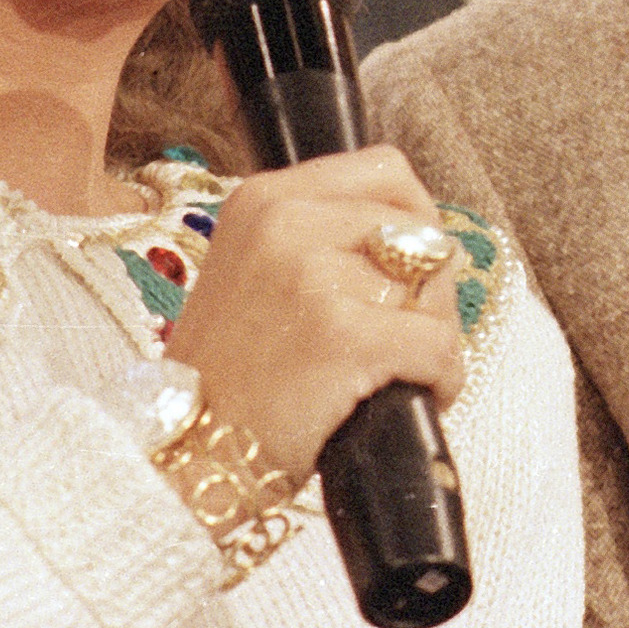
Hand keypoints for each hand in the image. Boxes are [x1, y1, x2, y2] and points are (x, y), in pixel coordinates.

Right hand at [165, 146, 463, 479]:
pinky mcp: (343, 336)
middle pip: (422, 232)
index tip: (407, 269)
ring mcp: (312, 277)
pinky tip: (408, 398)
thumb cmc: (234, 374)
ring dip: (432, 339)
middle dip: (428, 289)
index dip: (414, 221)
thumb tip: (422, 236)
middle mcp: (284, 223)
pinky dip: (440, 380)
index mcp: (264, 199)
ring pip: (435, 290)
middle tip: (395, 336)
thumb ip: (322, 238)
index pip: (386, 170)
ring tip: (387, 372)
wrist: (188, 457)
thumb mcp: (253, 271)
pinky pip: (438, 346)